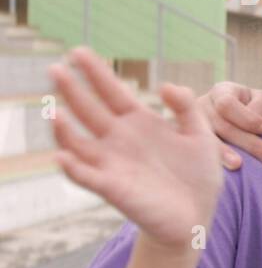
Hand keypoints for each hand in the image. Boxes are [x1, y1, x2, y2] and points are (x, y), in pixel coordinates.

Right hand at [49, 48, 223, 248]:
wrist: (197, 216)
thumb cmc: (197, 176)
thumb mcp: (201, 136)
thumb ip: (187, 108)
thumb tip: (166, 85)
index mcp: (141, 123)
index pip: (113, 92)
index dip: (97, 73)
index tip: (79, 51)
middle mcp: (120, 140)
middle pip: (89, 110)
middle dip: (72, 90)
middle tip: (54, 68)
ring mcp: (113, 164)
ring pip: (79, 143)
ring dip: (64, 130)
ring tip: (55, 113)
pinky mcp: (114, 189)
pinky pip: (87, 178)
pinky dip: (74, 168)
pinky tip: (63, 158)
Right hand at [196, 82, 261, 169]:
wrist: (242, 124)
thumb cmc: (255, 110)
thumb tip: (257, 122)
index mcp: (222, 92)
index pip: (227, 104)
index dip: (247, 118)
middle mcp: (202, 107)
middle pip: (221, 126)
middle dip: (250, 143)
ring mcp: (191, 126)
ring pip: (208, 141)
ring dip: (225, 154)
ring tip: (239, 166)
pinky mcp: (190, 144)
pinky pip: (198, 154)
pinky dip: (212, 162)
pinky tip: (217, 172)